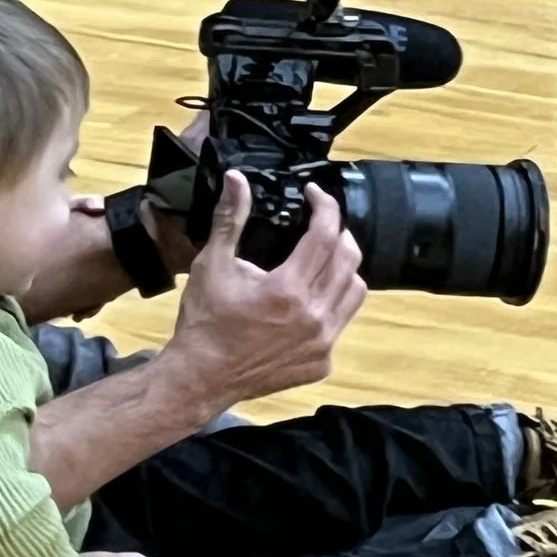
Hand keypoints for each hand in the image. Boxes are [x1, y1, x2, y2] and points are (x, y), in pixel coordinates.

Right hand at [163, 172, 364, 409]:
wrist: (201, 377)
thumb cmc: (205, 321)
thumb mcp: (213, 264)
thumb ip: (230, 219)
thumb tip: (236, 179)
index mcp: (288, 289)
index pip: (325, 235)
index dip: (325, 207)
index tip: (314, 194)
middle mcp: (314, 317)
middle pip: (349, 259)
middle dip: (339, 233)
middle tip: (322, 224)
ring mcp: (322, 343)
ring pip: (355, 293)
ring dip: (344, 269)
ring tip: (323, 261)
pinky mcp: (321, 363)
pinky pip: (341, 325)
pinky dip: (332, 306)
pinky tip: (309, 302)